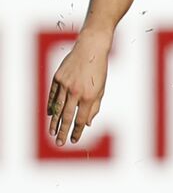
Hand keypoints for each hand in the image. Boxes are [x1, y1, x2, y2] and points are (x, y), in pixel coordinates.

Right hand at [47, 30, 111, 145]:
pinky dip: (52, 106)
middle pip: (67, 116)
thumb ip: (94, 107)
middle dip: (63, 131)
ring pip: (58, 107)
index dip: (77, 131)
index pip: (81, 119)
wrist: (90, 50)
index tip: (74, 140)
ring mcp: (65, 84)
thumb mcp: (101, 89)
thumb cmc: (98, 71)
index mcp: (89, 96)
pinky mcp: (57, 78)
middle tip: (59, 143)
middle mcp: (76, 91)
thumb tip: (88, 123)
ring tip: (52, 133)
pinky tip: (51, 115)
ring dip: (54, 122)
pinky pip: (53, 95)